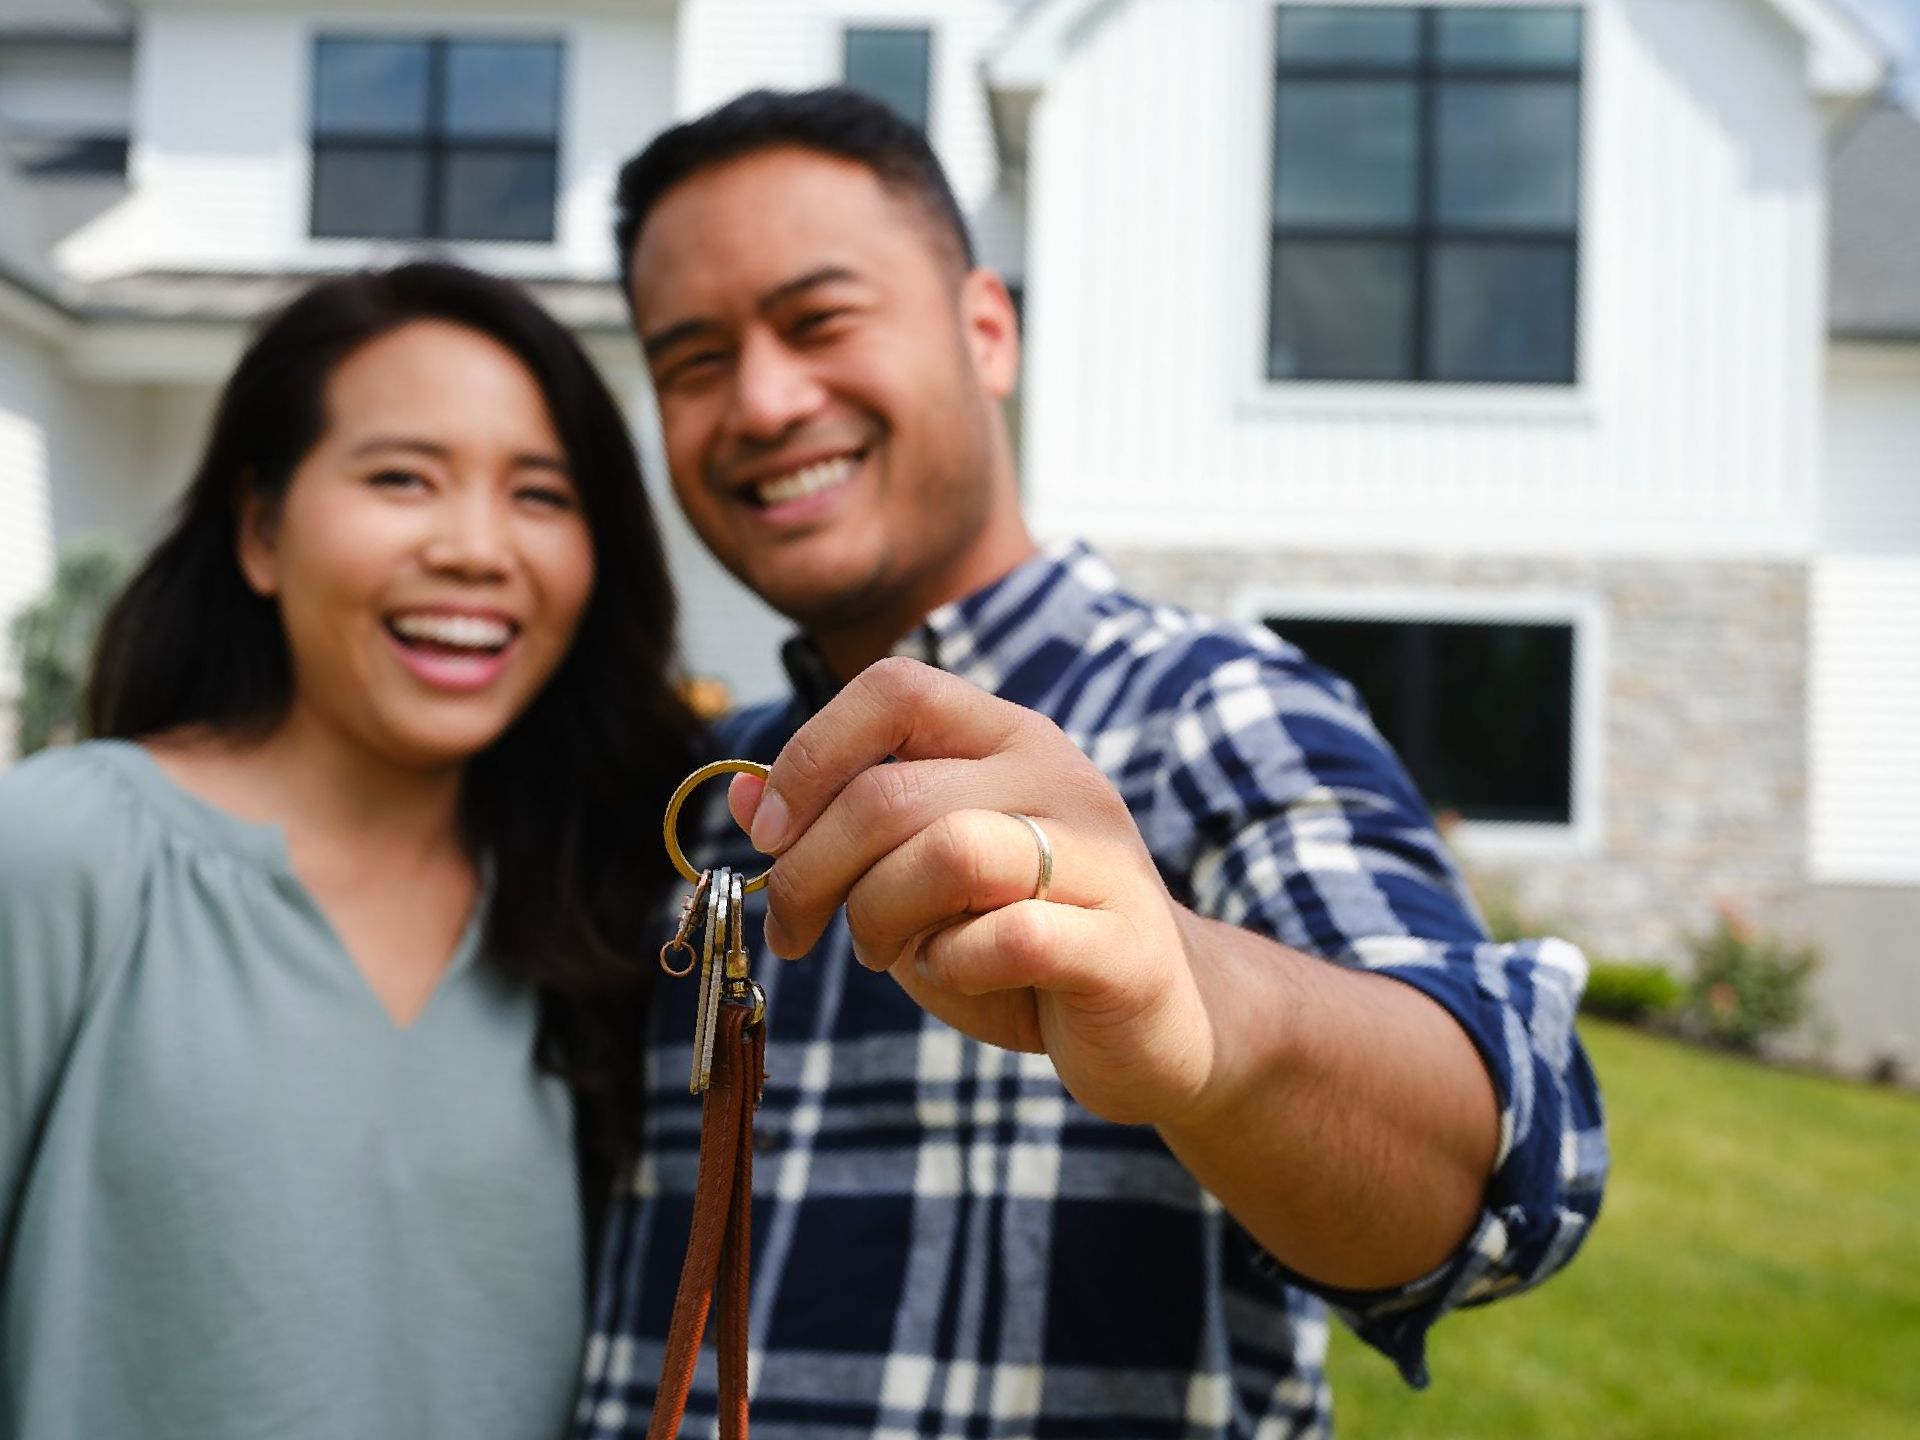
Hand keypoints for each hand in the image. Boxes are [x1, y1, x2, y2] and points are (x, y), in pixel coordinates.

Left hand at [728, 657, 1227, 1126]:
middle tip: (799, 932)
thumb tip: (739, 794)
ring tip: (891, 954)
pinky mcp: (1122, 942)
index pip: (894, 689)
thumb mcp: (921, 874)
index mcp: (1007, 738)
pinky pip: (1004, 938)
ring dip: (882, 918)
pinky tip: (962, 980)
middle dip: (813, 872)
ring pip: (947, 852)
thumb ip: (844, 829)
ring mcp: (1100, 855)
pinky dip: (954, 970)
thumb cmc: (1025, 941)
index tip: (770, 835)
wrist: (1167, 1020)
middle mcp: (1058, 777)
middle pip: (892, 792)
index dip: (809, 756)